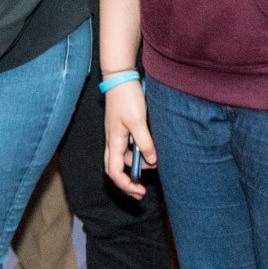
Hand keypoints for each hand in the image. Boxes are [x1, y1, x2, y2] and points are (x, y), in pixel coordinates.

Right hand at [102, 81, 155, 199]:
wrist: (121, 77)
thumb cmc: (126, 97)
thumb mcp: (138, 121)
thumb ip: (145, 142)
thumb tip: (152, 161)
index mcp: (114, 141)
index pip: (114, 172)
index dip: (125, 185)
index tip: (140, 191)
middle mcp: (113, 141)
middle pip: (116, 169)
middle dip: (128, 182)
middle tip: (142, 190)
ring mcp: (117, 135)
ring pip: (125, 158)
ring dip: (138, 164)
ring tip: (155, 161)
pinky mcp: (123, 128)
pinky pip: (129, 147)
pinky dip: (139, 153)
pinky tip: (150, 150)